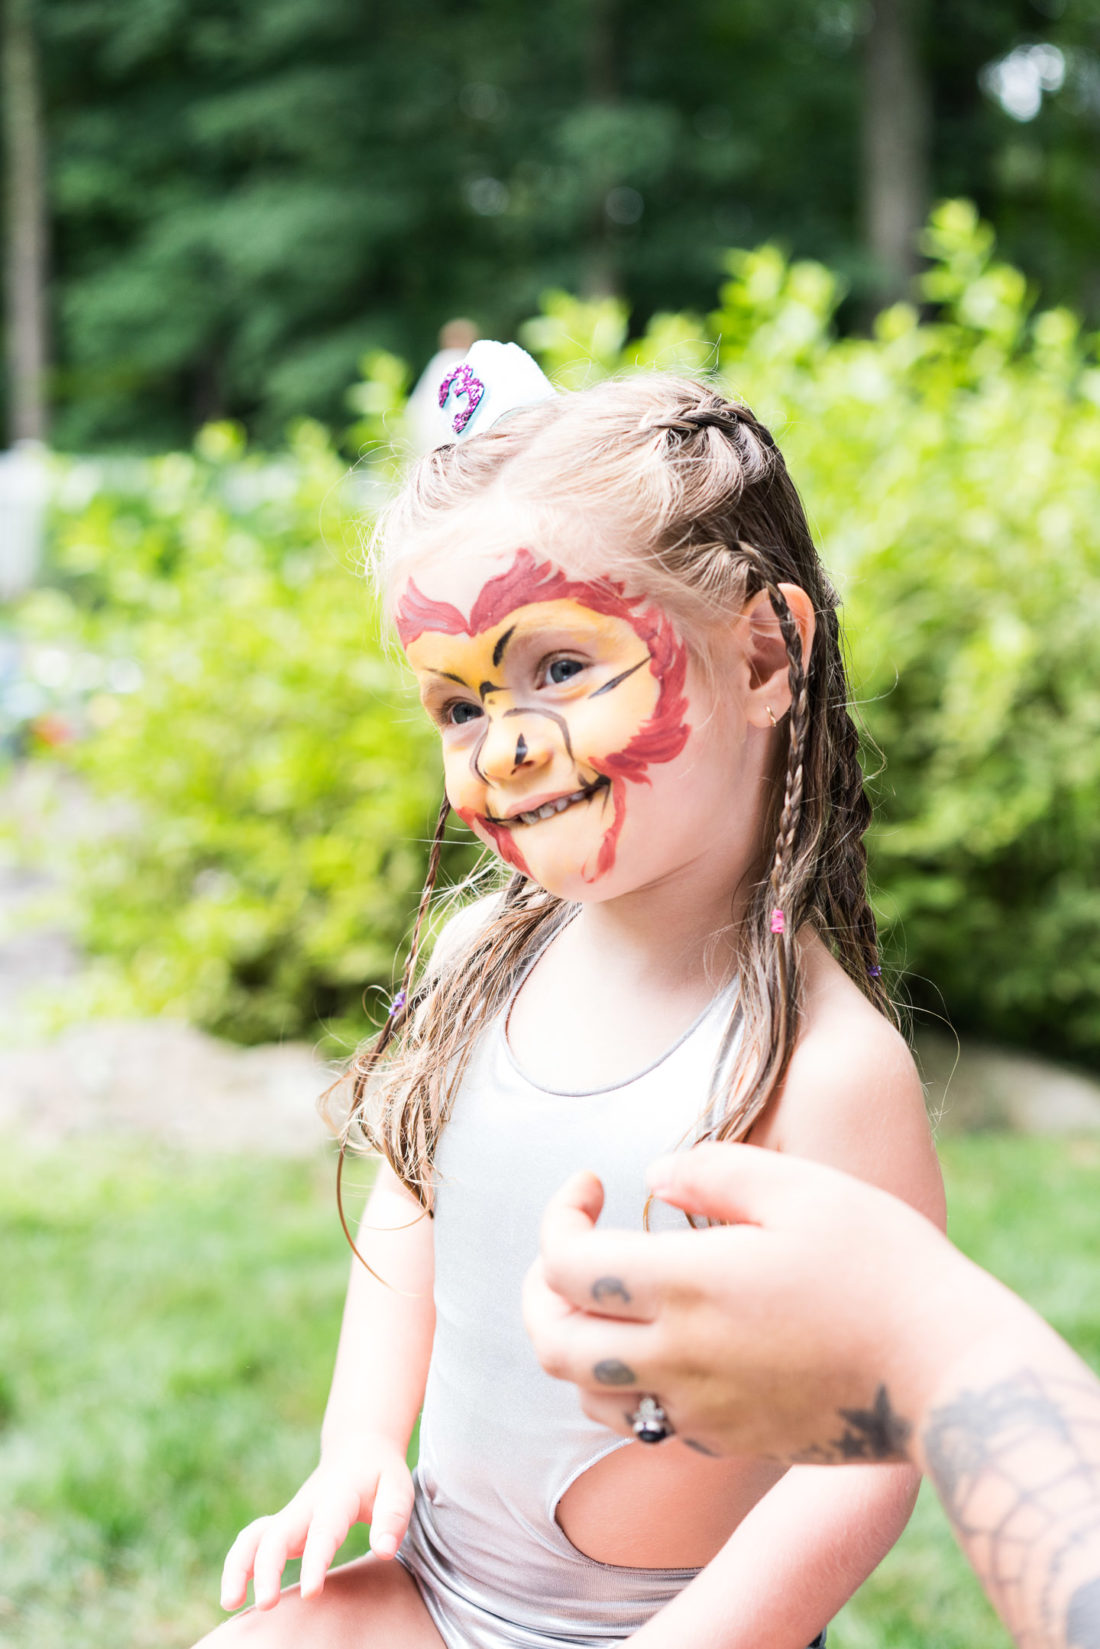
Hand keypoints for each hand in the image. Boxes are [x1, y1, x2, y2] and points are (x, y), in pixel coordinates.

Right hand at [220, 1432, 413, 1610]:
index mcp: (337, 1497)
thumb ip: (392, 1518)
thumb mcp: (397, 1486)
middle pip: (277, 1534)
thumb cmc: (380, 1474)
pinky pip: (252, 1542)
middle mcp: (306, 1507)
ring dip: (238, 1566)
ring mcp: (290, 1516)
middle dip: (267, 1569)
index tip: (310, 1594)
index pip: (324, 1530)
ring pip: (254, 1536)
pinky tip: (233, 1597)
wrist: (357, 1449)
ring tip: (230, 1603)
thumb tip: (383, 1552)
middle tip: (266, 1605)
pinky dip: (238, 1564)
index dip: (315, 1561)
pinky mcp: (282, 1526)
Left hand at [523, 1145, 1005, 1462]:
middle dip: (539, 1288)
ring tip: (604, 1295)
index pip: (566, 1264)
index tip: (590, 1182)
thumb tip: (653, 1173)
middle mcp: (679, 1357)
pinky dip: (626, 1379)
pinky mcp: (729, 1439)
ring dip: (574, 1339)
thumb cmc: (880, 1264)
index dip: (558, 1214)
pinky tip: (663, 1339)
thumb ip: (712, 1170)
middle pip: (553, 1341)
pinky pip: (645, 1419)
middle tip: (569, 1244)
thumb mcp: (800, 1187)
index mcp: (687, 1286)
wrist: (944, 1373)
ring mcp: (701, 1409)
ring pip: (589, 1392)